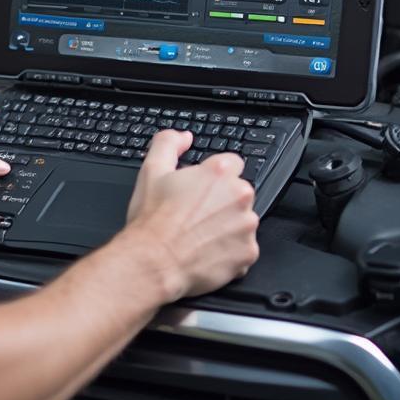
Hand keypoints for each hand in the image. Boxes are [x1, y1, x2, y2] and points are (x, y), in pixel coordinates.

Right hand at [124, 129, 258, 300]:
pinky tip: (207, 251)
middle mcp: (239, 196)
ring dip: (228, 227)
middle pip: (239, 193)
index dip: (215, 177)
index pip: (232, 164)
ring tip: (201, 235)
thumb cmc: (153, 221)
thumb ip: (169, 143)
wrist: (154, 261)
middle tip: (197, 214)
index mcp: (219, 173)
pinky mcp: (248, 254)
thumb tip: (184, 137)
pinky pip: (244, 249)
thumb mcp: (152, 169)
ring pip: (243, 221)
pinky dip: (230, 252)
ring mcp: (246, 226)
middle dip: (223, 202)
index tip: (203, 189)